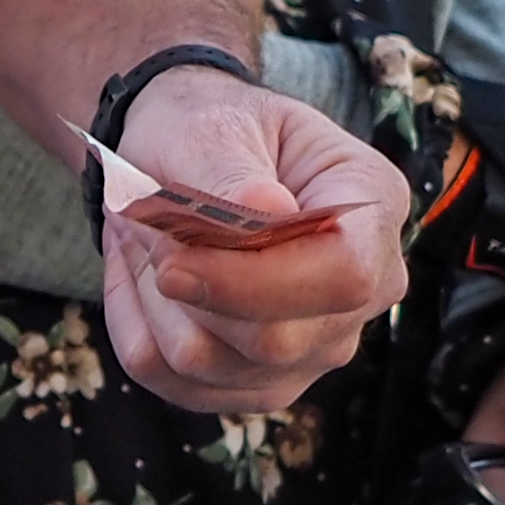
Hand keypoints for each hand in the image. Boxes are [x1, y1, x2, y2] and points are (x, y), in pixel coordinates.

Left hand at [96, 65, 408, 413]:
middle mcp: (362, 294)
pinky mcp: (261, 380)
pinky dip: (134, 325)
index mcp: (370, 209)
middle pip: (275, 339)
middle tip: (143, 218)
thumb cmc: (205, 126)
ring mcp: (316, 347)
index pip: (344, 277)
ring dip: (151, 300)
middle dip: (186, 284)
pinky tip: (137, 274)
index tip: (172, 261)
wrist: (182, 152)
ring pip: (212, 366)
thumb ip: (228, 170)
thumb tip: (263, 210)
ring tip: (145, 237)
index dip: (255, 281)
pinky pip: (175, 382)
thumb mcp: (208, 122)